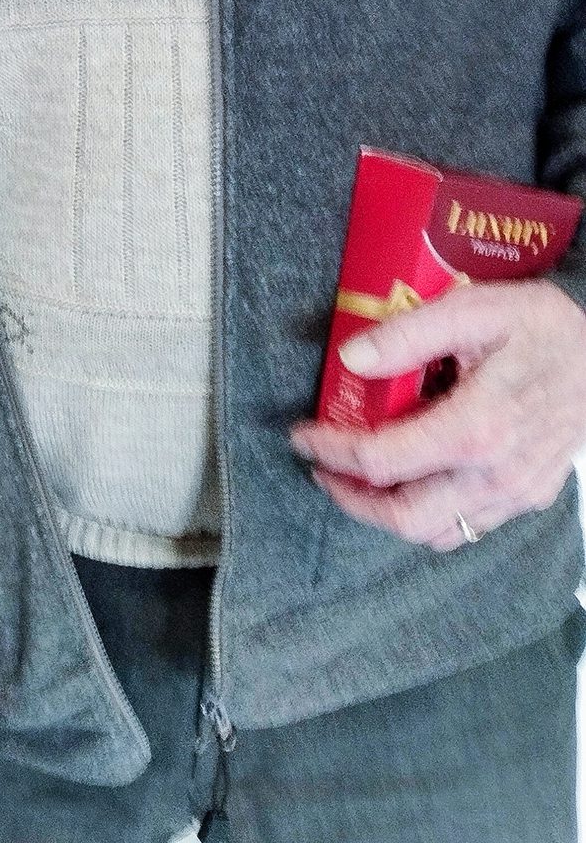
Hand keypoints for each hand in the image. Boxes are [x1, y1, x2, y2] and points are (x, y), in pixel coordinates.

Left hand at [290, 280, 585, 548]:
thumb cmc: (542, 327)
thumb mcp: (473, 310)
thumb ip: (408, 334)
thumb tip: (351, 359)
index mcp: (476, 429)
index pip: (383, 462)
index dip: (331, 450)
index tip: (302, 435)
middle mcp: (496, 475)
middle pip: (405, 517)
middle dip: (351, 498)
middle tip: (321, 466)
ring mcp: (516, 493)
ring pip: (437, 533)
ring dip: (385, 514)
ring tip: (355, 478)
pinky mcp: (528, 497)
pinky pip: (468, 527)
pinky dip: (426, 517)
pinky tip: (408, 481)